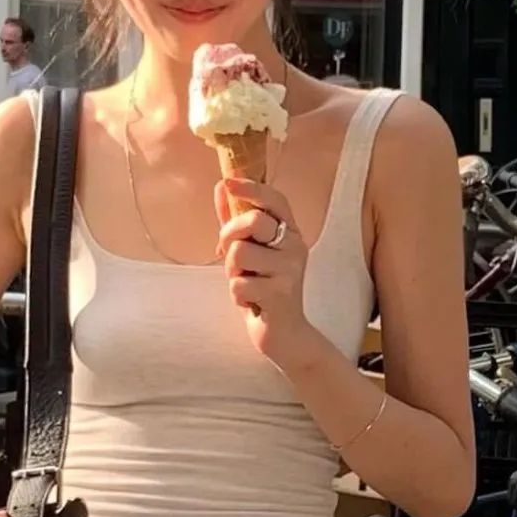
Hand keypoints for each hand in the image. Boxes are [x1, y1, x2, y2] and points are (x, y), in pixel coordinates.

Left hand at [215, 177, 314, 367]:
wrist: (284, 334)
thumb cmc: (263, 289)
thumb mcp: (250, 252)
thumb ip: (235, 220)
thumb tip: (221, 186)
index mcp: (290, 232)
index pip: (275, 200)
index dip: (252, 188)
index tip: (229, 182)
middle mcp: (295, 247)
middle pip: (252, 221)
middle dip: (229, 235)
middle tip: (232, 256)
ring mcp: (291, 270)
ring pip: (239, 253)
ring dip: (232, 272)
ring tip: (246, 283)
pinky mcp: (281, 294)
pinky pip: (238, 284)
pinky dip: (237, 295)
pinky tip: (252, 302)